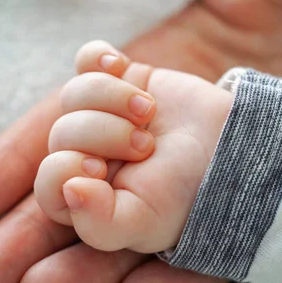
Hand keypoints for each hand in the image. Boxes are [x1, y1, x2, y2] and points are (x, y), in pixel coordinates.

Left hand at [37, 41, 231, 253]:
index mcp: (87, 194)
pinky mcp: (120, 79)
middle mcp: (88, 153)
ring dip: (110, 98)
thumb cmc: (187, 193)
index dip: (64, 170)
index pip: (49, 182)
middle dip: (104, 135)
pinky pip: (87, 59)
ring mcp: (101, 114)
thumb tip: (68, 191)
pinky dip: (97, 57)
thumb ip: (99, 224)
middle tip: (145, 145)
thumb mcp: (146, 223)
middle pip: (62, 134)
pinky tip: (118, 64)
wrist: (232, 149)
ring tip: (147, 111)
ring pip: (73, 95)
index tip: (100, 168)